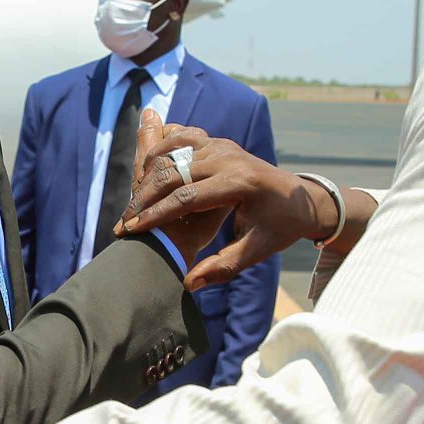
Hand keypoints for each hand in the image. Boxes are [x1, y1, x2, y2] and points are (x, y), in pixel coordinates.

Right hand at [117, 111, 334, 290]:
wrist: (301, 198)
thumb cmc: (279, 227)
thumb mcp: (257, 250)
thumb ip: (223, 267)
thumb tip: (187, 284)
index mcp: (240, 182)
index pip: (187, 196)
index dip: (157, 215)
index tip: (132, 230)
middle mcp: (229, 157)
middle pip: (173, 173)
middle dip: (144, 199)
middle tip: (123, 223)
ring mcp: (221, 145)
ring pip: (171, 155)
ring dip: (146, 177)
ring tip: (131, 205)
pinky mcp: (216, 142)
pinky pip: (180, 139)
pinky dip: (159, 153)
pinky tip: (143, 174)